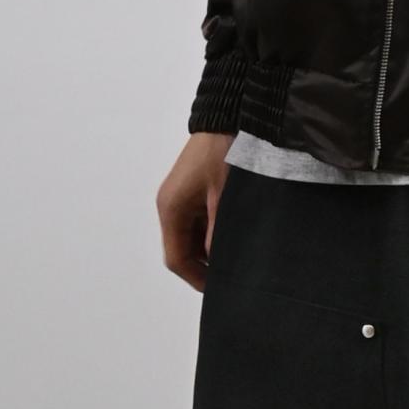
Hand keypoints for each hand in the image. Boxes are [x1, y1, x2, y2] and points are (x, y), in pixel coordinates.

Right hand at [157, 132, 233, 290]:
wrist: (227, 118)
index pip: (176, 258)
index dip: (196, 278)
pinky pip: (199, 224)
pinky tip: (234, 236)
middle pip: (182, 251)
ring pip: (192, 239)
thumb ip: (219, 233)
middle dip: (205, 266)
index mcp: (171, 208)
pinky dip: (213, 235)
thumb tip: (219, 263)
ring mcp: (180, 200)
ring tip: (237, 256)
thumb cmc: (224, 152)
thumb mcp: (225, 198)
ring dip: (210, 250)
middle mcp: (170, 206)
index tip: (219, 289)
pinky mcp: (192, 194)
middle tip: (233, 275)